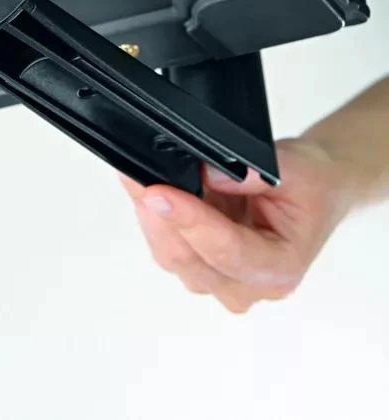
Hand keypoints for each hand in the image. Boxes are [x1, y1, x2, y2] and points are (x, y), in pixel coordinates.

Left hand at [121, 139, 359, 312]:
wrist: (317, 190)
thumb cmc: (312, 186)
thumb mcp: (295, 168)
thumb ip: (251, 175)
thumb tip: (208, 175)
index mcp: (279, 268)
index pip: (226, 250)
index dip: (188, 221)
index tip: (158, 194)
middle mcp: (250, 285)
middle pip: (190, 259)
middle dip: (159, 216)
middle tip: (135, 174)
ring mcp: (223, 280)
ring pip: (173, 255)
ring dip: (152, 217)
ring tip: (141, 177)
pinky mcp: (203, 267)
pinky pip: (169, 246)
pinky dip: (155, 218)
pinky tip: (148, 192)